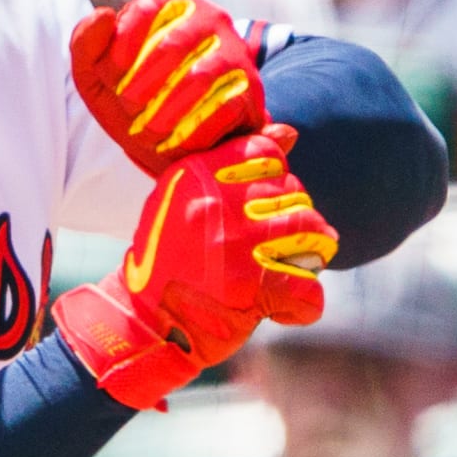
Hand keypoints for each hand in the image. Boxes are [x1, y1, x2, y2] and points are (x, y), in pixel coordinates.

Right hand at [54, 125, 337, 410]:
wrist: (144, 324)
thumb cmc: (168, 260)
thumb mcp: (185, 201)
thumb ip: (233, 166)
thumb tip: (290, 133)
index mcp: (196, 176)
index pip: (266, 155)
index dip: (275, 179)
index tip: (262, 205)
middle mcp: (217, 204)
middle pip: (293, 193)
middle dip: (295, 220)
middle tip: (277, 246)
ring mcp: (238, 246)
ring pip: (311, 232)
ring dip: (311, 253)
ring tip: (293, 267)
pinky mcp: (254, 289)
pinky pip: (308, 288)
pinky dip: (306, 303)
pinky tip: (288, 307)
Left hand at [72, 0, 265, 171]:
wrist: (174, 141)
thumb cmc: (133, 98)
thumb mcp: (97, 76)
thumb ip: (86, 44)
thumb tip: (101, 16)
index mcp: (168, 2)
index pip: (148, 6)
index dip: (124, 43)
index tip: (111, 75)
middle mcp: (207, 17)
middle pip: (172, 45)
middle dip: (141, 86)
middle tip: (129, 109)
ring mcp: (234, 51)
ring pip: (200, 77)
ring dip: (166, 112)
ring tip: (150, 130)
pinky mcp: (250, 89)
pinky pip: (225, 107)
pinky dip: (194, 131)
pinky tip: (178, 141)